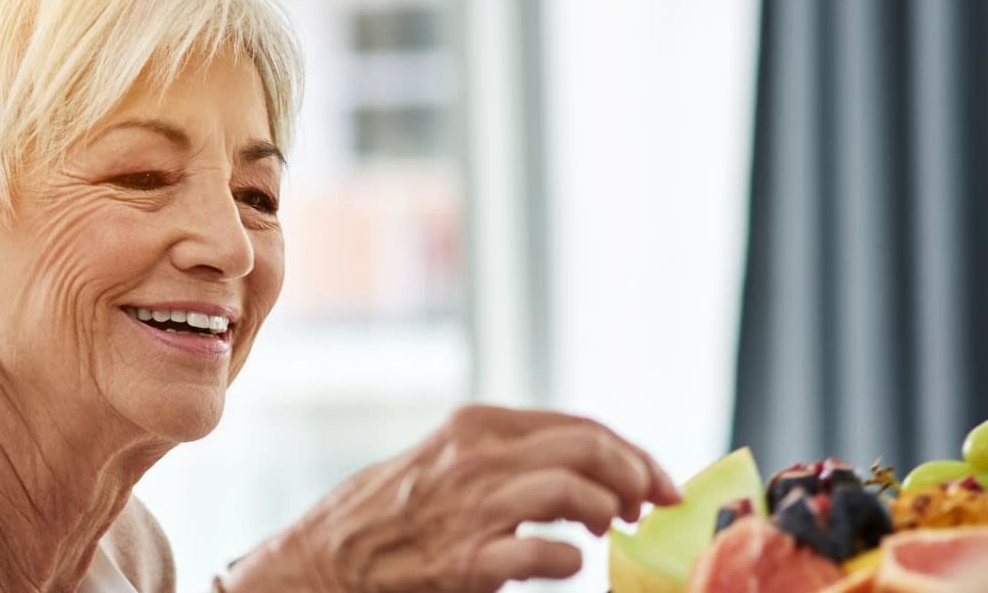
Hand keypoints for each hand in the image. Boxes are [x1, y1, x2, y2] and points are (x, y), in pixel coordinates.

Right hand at [225, 405, 680, 591]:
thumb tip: (597, 466)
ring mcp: (471, 508)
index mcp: (478, 426)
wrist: (327, 559)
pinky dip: (573, 560)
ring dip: (607, 513)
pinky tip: (570, 562)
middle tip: (649, 508)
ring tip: (607, 532)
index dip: (635, 453)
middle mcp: (477, 458)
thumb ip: (512, 455)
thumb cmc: (397, 513)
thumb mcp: (452, 460)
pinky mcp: (465, 561)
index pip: (582, 425)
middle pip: (588, 447)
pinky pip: (547, 553)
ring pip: (573, 490)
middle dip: (636, 476)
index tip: (661, 483)